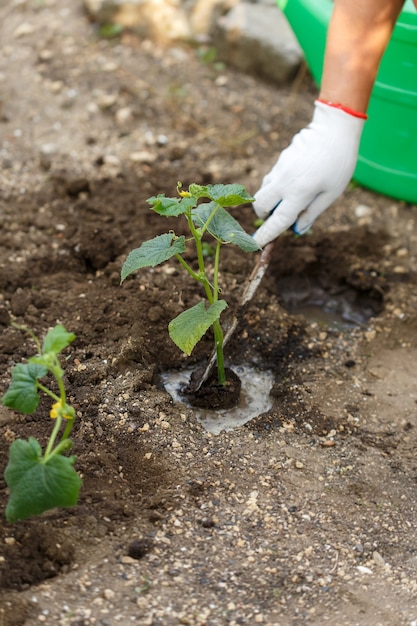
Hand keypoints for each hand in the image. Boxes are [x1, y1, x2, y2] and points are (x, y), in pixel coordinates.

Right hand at [253, 100, 365, 246]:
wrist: (334, 129)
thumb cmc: (338, 163)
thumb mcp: (331, 193)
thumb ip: (312, 212)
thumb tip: (297, 229)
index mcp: (299, 193)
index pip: (277, 220)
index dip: (266, 234)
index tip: (256, 243)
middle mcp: (284, 182)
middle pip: (260, 205)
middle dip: (264, 215)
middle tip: (277, 216)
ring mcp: (280, 169)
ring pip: (264, 190)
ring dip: (271, 200)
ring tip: (290, 198)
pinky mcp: (280, 159)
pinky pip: (272, 178)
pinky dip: (278, 186)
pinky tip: (295, 180)